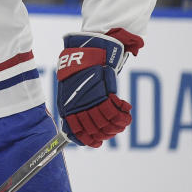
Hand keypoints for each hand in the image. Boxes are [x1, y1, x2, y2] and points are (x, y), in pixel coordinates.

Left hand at [55, 32, 130, 146]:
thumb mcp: (70, 88)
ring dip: (116, 125)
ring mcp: (91, 100)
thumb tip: (77, 122)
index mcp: (66, 106)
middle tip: (113, 129)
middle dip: (105, 133)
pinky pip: (115, 112)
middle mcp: (78, 106)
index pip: (76, 132)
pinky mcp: (103, 93)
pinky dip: (123, 115)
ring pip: (105, 124)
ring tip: (121, 120)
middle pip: (94, 131)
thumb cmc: (77, 69)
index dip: (88, 140)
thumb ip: (74, 105)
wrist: (85, 50)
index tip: (97, 142)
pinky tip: (125, 109)